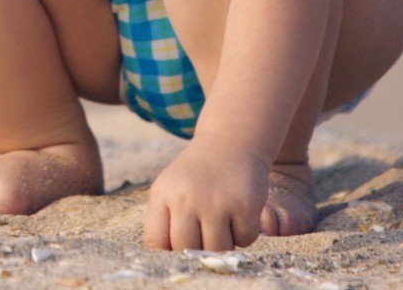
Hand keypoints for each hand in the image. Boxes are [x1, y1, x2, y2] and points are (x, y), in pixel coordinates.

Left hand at [143, 140, 268, 250]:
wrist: (231, 142)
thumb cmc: (197, 173)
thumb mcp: (170, 188)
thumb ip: (163, 221)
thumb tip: (168, 259)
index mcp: (164, 194)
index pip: (157, 242)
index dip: (169, 250)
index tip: (181, 245)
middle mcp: (187, 198)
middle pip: (187, 250)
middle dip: (198, 248)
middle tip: (206, 232)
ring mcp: (217, 202)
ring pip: (218, 250)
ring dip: (223, 243)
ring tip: (223, 222)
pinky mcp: (245, 204)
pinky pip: (245, 240)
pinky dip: (245, 233)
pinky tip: (240, 214)